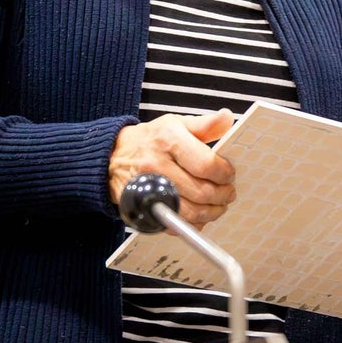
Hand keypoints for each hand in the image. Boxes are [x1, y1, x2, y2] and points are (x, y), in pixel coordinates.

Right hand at [107, 110, 236, 226]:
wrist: (112, 157)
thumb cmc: (150, 140)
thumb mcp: (176, 124)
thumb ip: (205, 124)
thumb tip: (227, 118)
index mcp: (169, 140)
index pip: (206, 164)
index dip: (224, 173)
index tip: (229, 174)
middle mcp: (157, 165)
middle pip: (201, 191)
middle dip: (222, 195)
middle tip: (228, 193)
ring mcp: (149, 189)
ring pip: (190, 212)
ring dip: (211, 212)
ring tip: (218, 205)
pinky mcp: (143, 208)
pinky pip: (174, 224)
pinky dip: (192, 224)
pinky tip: (199, 215)